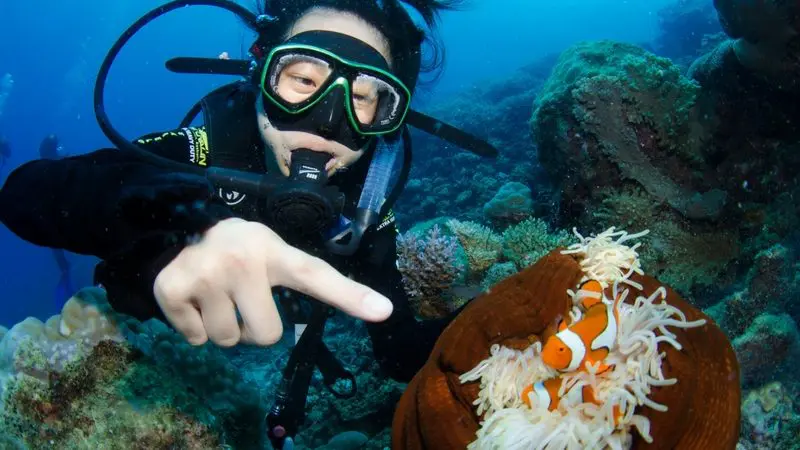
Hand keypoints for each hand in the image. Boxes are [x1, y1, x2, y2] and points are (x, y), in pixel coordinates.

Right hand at [153, 217, 393, 346]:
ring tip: (214, 294)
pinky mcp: (172, 290)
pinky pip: (196, 339)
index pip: (317, 275)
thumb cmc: (235, 249)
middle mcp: (242, 260)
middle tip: (239, 299)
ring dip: (222, 327)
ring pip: (228, 341)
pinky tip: (192, 297)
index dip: (350, 296)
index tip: (384, 311)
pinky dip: (193, 327)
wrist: (171, 226)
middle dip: (252, 328)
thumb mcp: (272, 251)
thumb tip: (377, 308)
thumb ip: (310, 278)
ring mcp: (206, 274)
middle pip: (266, 336)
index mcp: (273, 251)